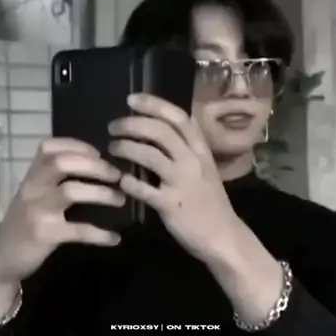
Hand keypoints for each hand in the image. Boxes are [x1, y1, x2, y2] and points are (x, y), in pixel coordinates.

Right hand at [0, 138, 124, 284]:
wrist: (2, 258)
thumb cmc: (24, 222)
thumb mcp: (34, 194)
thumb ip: (54, 178)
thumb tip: (95, 164)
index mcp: (32, 175)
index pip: (50, 147)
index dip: (79, 146)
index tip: (100, 154)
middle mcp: (32, 188)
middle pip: (62, 163)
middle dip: (95, 166)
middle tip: (117, 175)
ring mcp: (37, 210)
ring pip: (71, 191)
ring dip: (102, 193)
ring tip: (121, 199)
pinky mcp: (44, 234)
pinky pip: (78, 230)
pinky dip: (100, 234)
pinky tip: (114, 238)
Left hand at [108, 93, 240, 263]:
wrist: (223, 236)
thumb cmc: (210, 201)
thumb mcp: (204, 168)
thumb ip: (185, 150)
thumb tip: (156, 132)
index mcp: (201, 150)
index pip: (178, 118)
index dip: (154, 105)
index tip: (131, 99)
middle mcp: (193, 161)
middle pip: (159, 131)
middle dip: (132, 124)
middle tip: (113, 126)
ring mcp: (182, 182)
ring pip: (149, 155)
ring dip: (126, 147)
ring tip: (112, 147)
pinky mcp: (170, 204)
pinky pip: (144, 189)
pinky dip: (128, 182)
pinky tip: (120, 181)